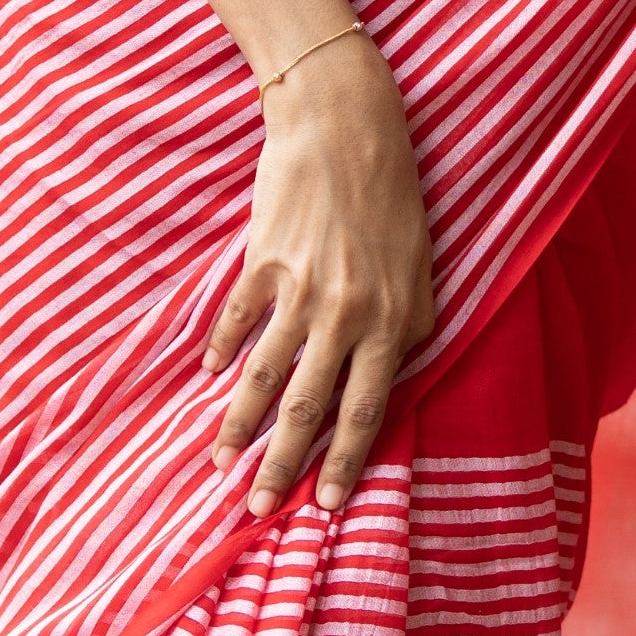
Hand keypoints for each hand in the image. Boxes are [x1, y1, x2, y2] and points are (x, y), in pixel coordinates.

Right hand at [205, 35, 435, 512]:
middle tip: (259, 509)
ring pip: (265, 374)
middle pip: (308, 407)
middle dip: (283, 465)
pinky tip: (214, 378)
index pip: (365, 411)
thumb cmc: (393, 202)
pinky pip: (239, 319)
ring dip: (240, 425)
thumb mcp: (420, 273)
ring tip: (221, 461)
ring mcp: (302, 288)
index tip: (323, 504)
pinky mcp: (264, 259)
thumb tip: (379, 386)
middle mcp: (347, 313)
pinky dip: (224, 351)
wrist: (350, 126)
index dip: (343, 462)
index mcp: (393, 322)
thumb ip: (404, 332)